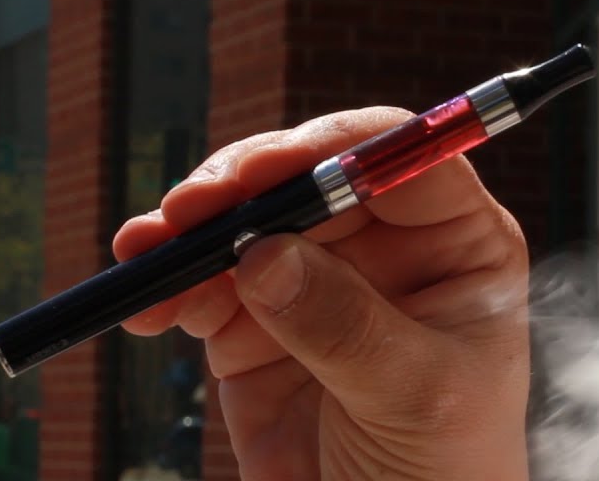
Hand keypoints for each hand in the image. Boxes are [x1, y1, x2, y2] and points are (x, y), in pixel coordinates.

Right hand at [113, 108, 531, 480]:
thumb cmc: (445, 468)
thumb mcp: (415, 396)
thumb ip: (346, 325)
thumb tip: (264, 255)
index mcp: (454, 241)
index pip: (396, 158)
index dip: (329, 150)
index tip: (263, 172)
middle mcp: (384, 244)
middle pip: (305, 176)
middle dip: (240, 186)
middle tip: (184, 211)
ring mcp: (316, 277)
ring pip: (245, 222)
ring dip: (188, 232)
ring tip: (144, 254)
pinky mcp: (256, 320)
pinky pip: (204, 283)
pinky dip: (168, 286)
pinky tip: (148, 306)